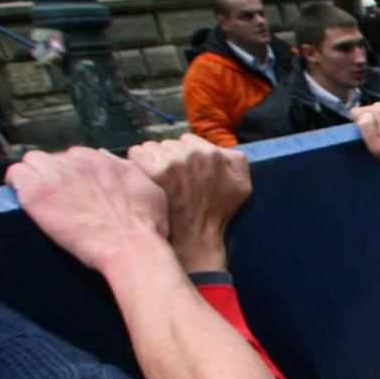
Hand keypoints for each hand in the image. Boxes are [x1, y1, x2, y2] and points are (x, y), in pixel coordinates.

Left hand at [7, 147, 168, 272]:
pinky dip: (19, 185)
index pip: (76, 157)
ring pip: (32, 162)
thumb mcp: (150, 189)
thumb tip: (111, 160)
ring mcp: (55, 175)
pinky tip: (29, 200)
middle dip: (56, 175)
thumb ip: (128, 169)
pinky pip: (16, 175)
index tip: (78, 191)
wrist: (131, 247)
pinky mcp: (36, 192)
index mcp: (100, 159)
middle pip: (54, 159)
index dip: (76, 175)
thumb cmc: (145, 226)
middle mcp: (77, 161)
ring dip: (35, 176)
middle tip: (63, 199)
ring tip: (43, 198)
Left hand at [129, 137, 251, 272]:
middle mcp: (194, 154)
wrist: (194, 237)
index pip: (187, 140)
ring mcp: (173, 162)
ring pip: (152, 147)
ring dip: (152, 161)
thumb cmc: (215, 213)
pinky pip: (137, 153)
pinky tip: (146, 180)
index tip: (185, 174)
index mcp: (213, 154)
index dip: (185, 157)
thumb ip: (237, 160)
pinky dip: (137, 164)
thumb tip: (221, 147)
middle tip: (173, 182)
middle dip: (169, 158)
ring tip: (160, 184)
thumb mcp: (242, 187)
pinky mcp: (154, 170)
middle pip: (169, 143)